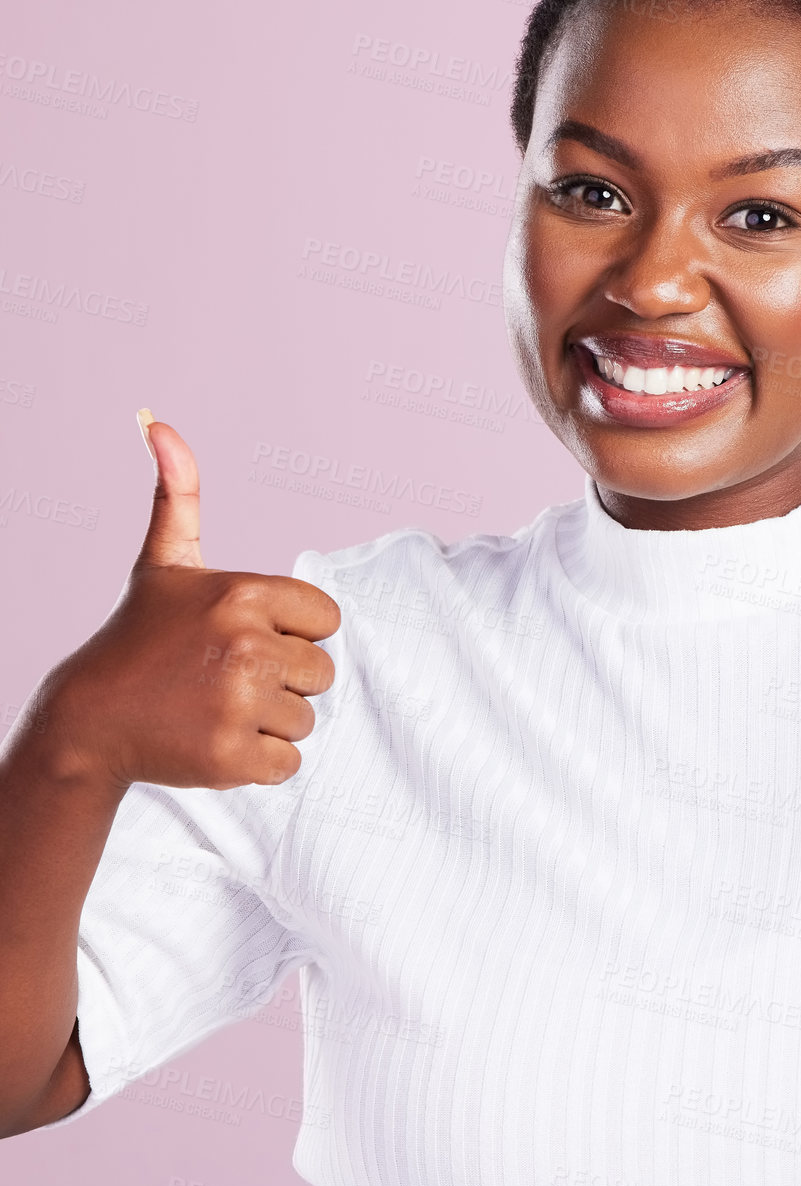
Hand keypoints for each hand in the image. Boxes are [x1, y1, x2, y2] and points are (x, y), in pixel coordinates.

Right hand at [36, 412, 340, 790]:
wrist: (89, 719)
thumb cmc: (139, 637)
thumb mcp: (164, 563)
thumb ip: (179, 495)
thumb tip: (158, 423)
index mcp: (246, 594)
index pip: (327, 620)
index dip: (293, 633)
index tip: (244, 638)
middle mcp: (247, 645)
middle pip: (322, 672)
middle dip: (283, 680)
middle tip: (225, 678)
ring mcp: (238, 702)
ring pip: (307, 718)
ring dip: (270, 720)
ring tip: (216, 707)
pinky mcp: (231, 756)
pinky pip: (288, 762)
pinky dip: (258, 761)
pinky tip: (214, 741)